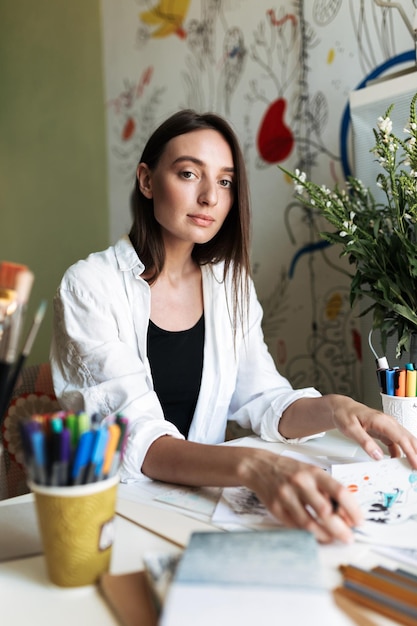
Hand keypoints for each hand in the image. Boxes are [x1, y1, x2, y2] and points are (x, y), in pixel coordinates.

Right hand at [241, 449, 362, 543]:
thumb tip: (345, 514)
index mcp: (313, 473)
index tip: (359, 521)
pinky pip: (295, 527)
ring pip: (309, 523)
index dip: (352, 509)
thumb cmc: (290, 470)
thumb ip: (327, 490)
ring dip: (325, 535)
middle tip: (349, 538)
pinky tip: (316, 536)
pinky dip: (308, 534)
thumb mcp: (311, 472)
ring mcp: (286, 496)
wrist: (260, 467)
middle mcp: (300, 483)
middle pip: (325, 511)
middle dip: (340, 529)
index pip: (339, 491)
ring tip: (333, 539)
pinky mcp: (276, 508)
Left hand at [327, 394, 416, 467]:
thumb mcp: (351, 429)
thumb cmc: (345, 415)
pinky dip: (402, 453)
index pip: (401, 438)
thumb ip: (364, 442)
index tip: (415, 463)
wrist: (342, 408)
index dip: (410, 451)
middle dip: (416, 453)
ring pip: (405, 441)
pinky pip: (398, 443)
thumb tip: (377, 455)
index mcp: (381, 421)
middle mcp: (388, 422)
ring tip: (413, 466)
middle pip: (408, 439)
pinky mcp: (386, 432)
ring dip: (411, 453)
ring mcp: (388, 427)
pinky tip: (400, 462)